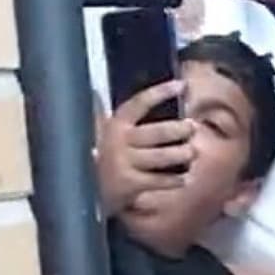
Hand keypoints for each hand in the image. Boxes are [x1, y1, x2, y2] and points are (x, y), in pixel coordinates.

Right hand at [95, 81, 195, 215]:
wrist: (83, 189)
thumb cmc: (106, 154)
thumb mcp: (108, 131)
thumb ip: (122, 112)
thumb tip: (117, 89)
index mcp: (117, 123)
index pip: (141, 102)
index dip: (162, 92)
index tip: (182, 85)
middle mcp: (119, 141)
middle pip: (158, 132)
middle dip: (179, 129)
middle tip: (192, 127)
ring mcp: (123, 163)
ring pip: (162, 156)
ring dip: (182, 154)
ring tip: (191, 152)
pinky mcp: (128, 184)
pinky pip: (159, 180)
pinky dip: (175, 179)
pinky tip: (184, 177)